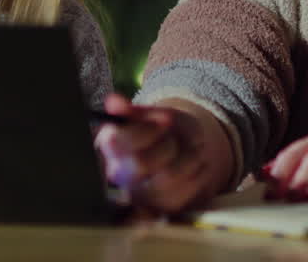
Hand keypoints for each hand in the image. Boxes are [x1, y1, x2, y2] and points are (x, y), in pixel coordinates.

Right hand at [93, 93, 209, 212]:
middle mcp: (118, 173)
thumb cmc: (167, 128)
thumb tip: (113, 102)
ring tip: (191, 150)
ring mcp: (138, 193)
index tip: (165, 121)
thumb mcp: (154, 114)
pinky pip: (184, 192)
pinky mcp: (161, 206)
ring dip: (188, 158)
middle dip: (167, 145)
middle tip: (175, 137)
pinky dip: (197, 174)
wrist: (188, 147)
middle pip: (140, 163)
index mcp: (110, 145)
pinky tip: (195, 166)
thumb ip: (134, 110)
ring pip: (167, 178)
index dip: (146, 130)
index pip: (116, 142)